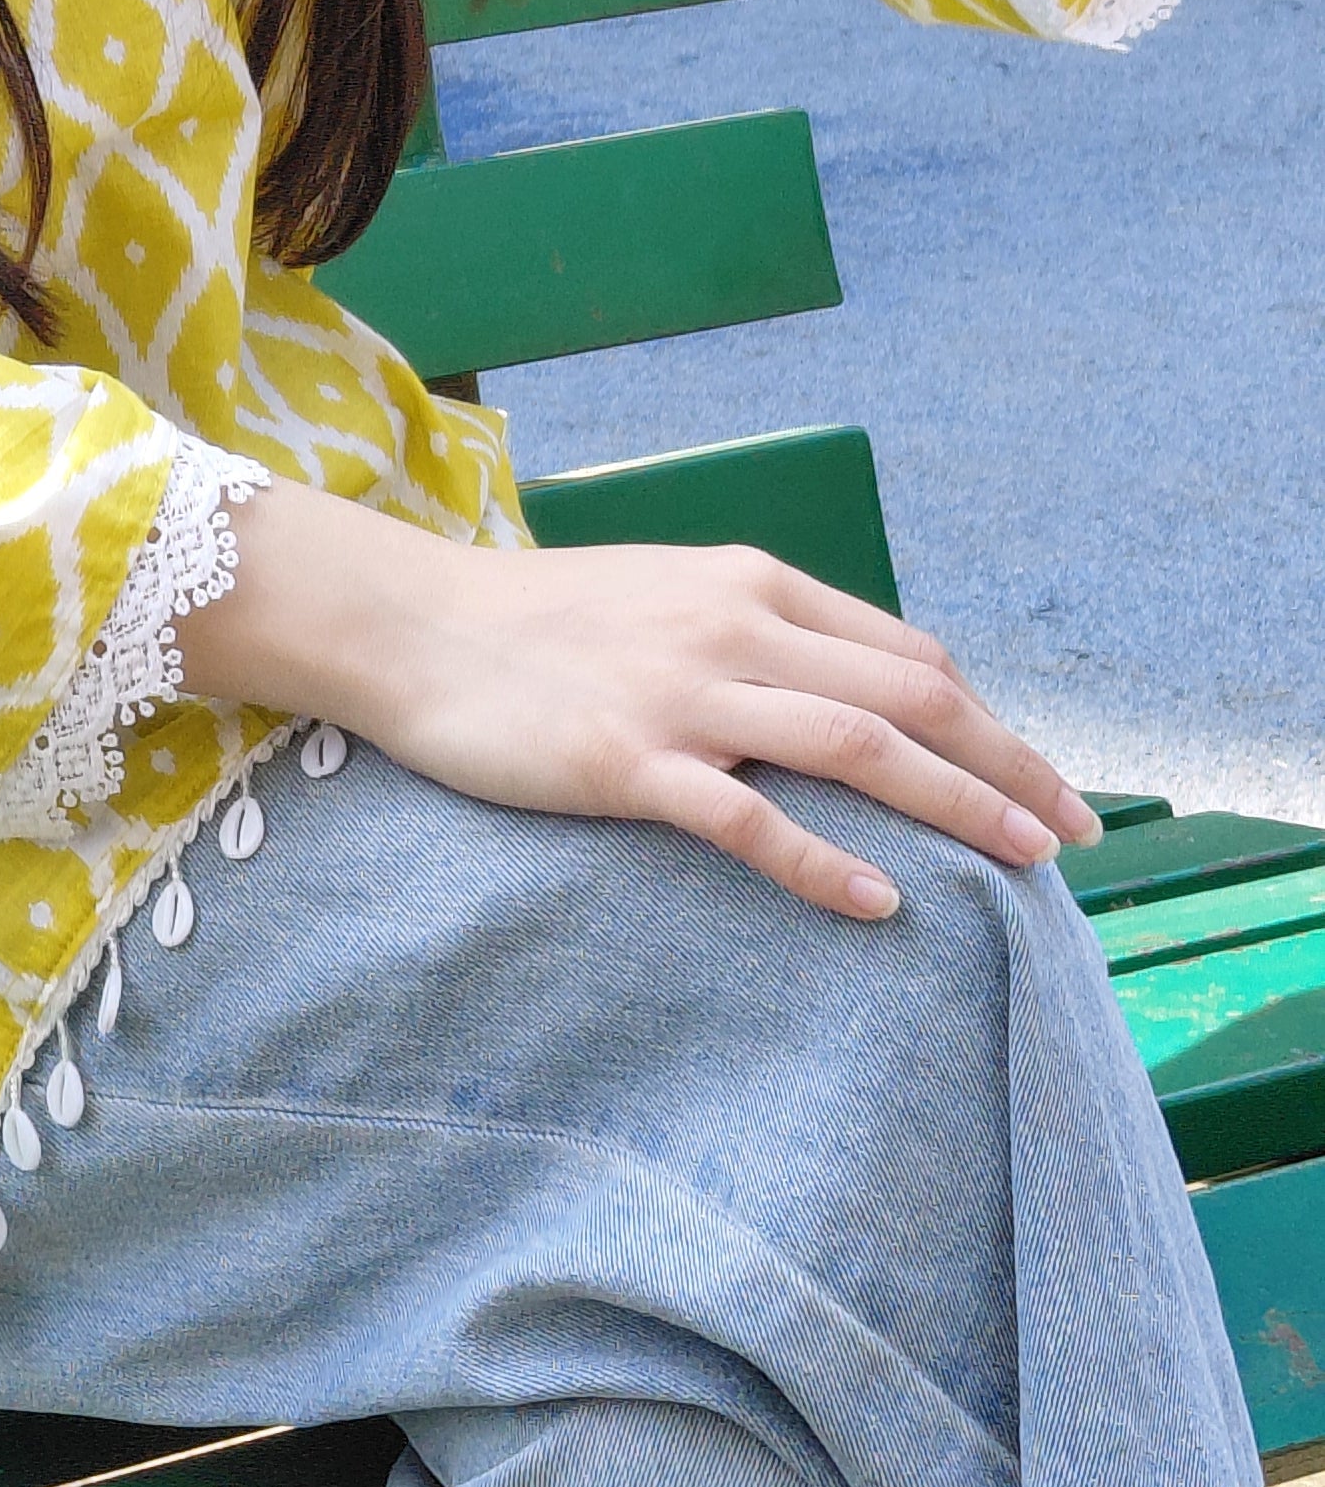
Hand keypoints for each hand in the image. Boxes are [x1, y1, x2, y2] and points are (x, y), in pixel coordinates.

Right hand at [177, 479, 1098, 921]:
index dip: (990, 722)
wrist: (411, 625)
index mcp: (747, 584)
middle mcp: (730, 626)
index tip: (1041, 783)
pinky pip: (746, 816)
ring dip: (955, 804)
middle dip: (1008, 766)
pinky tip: (878, 902)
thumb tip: (855, 697)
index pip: (908, 653)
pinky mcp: (625, 759)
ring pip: (853, 744)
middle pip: (909, 696)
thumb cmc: (538, 623)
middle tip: (1076, 836)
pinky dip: (823, 860)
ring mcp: (679, 692)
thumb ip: (756, 635)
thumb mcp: (665, 599)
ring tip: (1023, 865)